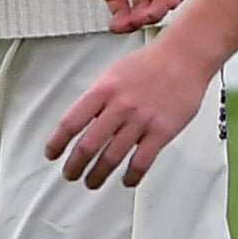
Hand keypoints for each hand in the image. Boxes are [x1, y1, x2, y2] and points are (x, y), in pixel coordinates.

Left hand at [46, 31, 214, 189]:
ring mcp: (141, 120)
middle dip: (74, 166)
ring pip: (111, 157)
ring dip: (98, 175)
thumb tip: (82, 121)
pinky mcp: (162, 131)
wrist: (185, 57)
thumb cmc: (152, 63)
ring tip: (93, 181)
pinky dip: (131, 176)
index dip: (57, 143)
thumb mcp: (113, 73)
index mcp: (104, 90)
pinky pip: (142, 161)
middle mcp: (120, 106)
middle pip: (88, 145)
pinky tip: (127, 180)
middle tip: (70, 174)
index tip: (52, 154)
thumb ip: (97, 98)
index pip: (71, 122)